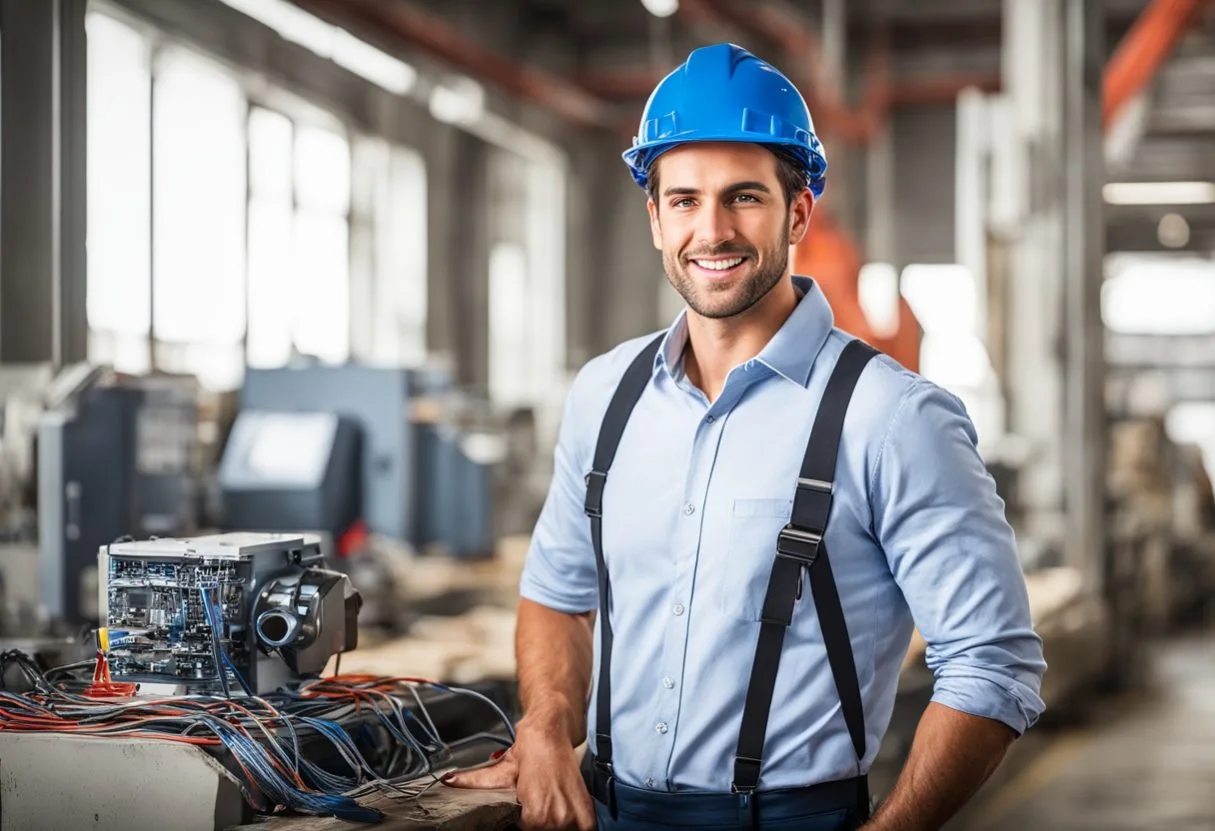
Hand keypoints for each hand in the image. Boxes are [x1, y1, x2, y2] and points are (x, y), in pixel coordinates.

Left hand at [444, 726, 595, 830]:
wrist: (551, 731)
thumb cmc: (529, 751)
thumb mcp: (500, 771)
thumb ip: (474, 782)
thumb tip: (447, 781)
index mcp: (534, 816)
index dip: (522, 823)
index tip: (523, 811)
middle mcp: (555, 820)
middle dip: (536, 822)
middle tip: (536, 802)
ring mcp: (573, 819)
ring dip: (554, 823)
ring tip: (549, 803)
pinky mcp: (587, 816)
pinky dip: (573, 824)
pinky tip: (562, 809)